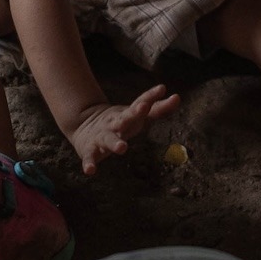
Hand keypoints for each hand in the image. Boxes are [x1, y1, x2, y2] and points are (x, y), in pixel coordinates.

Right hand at [64, 85, 180, 174]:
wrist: (82, 125)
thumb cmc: (119, 122)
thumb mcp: (137, 115)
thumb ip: (158, 109)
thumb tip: (177, 97)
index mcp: (127, 114)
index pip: (141, 103)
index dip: (151, 96)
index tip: (162, 88)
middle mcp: (115, 123)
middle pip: (125, 117)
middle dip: (134, 113)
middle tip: (143, 107)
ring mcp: (101, 136)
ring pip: (108, 138)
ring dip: (115, 143)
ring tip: (123, 148)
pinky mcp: (90, 149)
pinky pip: (89, 157)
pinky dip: (88, 163)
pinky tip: (90, 171)